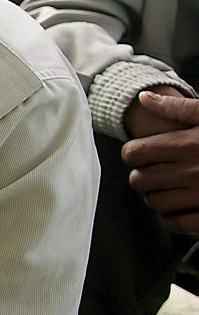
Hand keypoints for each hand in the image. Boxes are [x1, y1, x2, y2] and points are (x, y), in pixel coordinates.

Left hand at [122, 90, 198, 235]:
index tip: (137, 154)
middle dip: (139, 176)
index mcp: (188, 145)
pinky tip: (176, 210)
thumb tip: (144, 99)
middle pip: (140, 180)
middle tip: (146, 173)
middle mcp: (193, 171)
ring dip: (153, 197)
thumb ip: (177, 108)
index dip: (131, 154)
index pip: (136, 153)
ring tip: (161, 190)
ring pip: (155, 203)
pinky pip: (180, 224)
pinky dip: (173, 219)